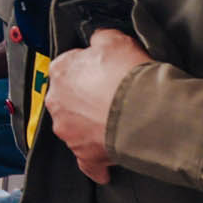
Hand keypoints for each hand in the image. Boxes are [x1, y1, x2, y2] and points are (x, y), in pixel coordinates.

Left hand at [42, 29, 152, 184]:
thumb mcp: (116, 40)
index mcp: (61, 71)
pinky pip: (87, 161)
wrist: (144, 113)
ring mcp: (69, 131)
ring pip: (76, 128)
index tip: (103, 72)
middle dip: (87, 98)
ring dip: (92, 125)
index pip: (68, 66)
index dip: (88, 68)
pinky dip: (96, 163)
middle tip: (111, 96)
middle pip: (69, 98)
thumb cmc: (128, 76)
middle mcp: (58, 102)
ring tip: (117, 121)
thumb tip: (98, 39)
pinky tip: (107, 163)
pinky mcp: (85, 155)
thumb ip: (101, 39)